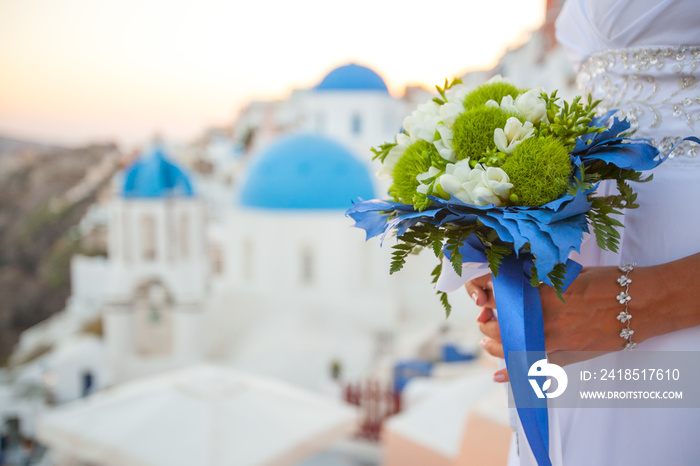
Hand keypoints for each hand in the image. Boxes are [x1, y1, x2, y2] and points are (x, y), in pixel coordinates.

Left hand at [465, 260, 699, 382]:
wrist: (640, 302)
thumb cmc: (608, 282)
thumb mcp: (570, 273)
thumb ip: (543, 279)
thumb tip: (519, 275)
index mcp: (544, 289)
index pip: (504, 292)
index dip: (489, 293)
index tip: (484, 293)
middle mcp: (545, 314)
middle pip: (503, 322)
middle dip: (488, 321)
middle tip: (484, 318)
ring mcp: (556, 336)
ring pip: (513, 345)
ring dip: (495, 345)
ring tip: (486, 343)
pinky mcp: (568, 352)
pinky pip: (536, 365)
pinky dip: (516, 372)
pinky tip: (501, 376)